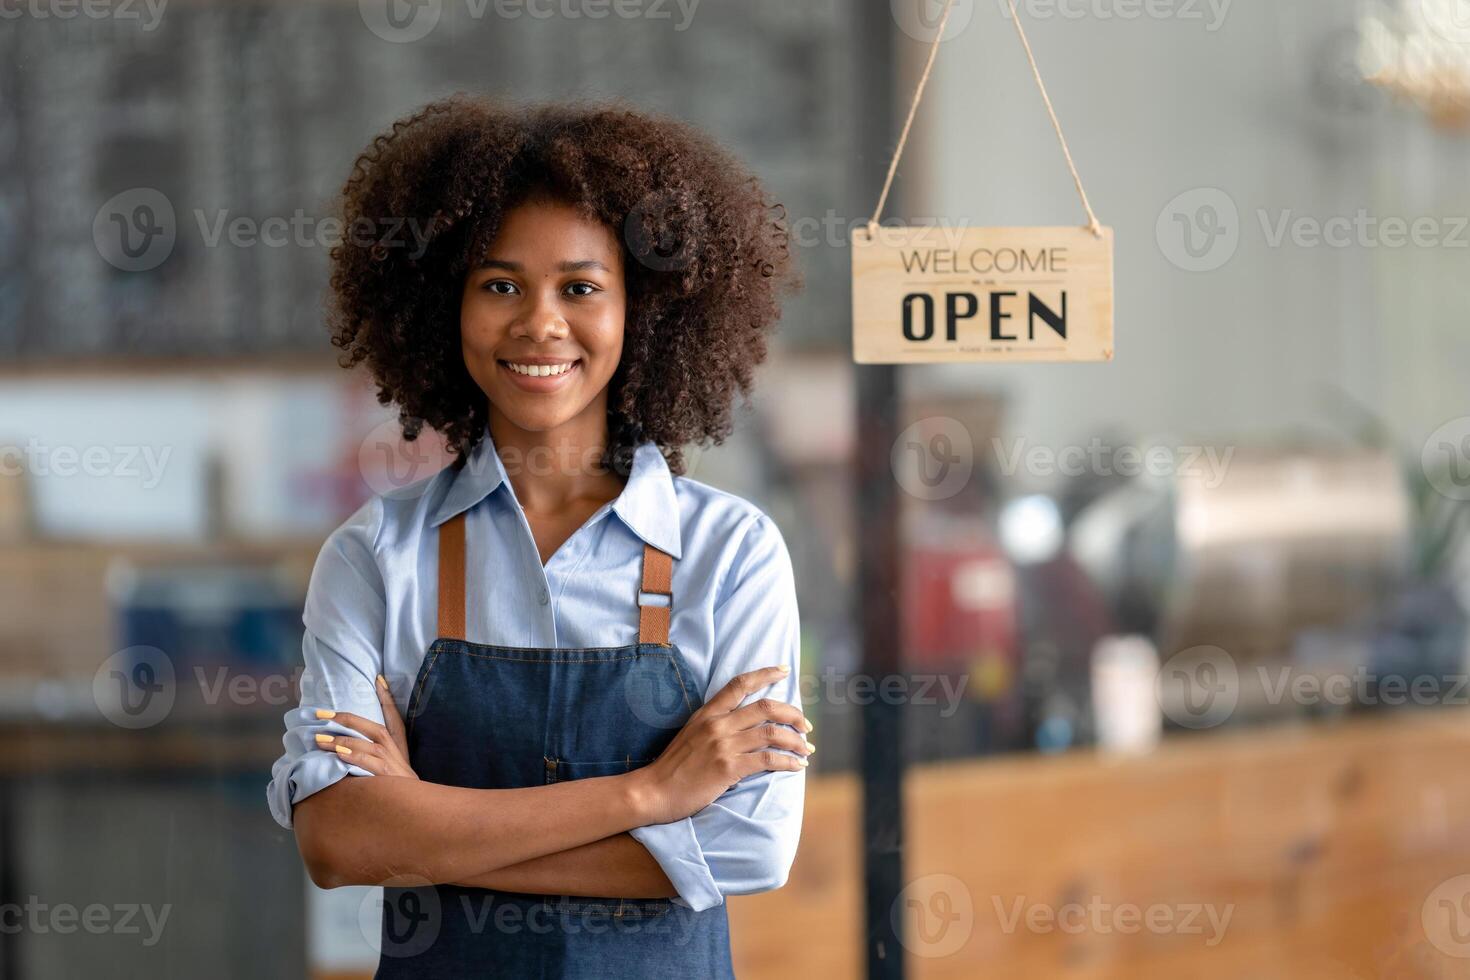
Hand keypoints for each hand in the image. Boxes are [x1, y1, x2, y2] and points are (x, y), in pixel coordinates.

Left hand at [312, 675, 418, 778]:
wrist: (413, 807)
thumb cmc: (396, 785)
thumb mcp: (392, 762)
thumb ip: (373, 748)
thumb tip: (351, 735)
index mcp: (398, 743)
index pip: (394, 716)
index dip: (387, 697)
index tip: (378, 679)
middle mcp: (395, 750)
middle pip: (373, 727)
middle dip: (346, 719)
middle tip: (322, 715)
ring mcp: (391, 763)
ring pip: (365, 746)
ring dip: (341, 741)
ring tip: (319, 739)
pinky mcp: (387, 777)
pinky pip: (367, 764)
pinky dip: (353, 757)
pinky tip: (338, 754)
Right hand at [630, 665, 810, 824]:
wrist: (653, 791)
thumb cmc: (673, 767)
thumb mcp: (691, 734)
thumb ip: (716, 726)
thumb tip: (745, 728)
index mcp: (707, 712)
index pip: (740, 684)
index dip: (765, 674)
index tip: (784, 671)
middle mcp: (717, 724)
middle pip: (766, 708)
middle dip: (793, 714)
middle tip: (806, 726)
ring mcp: (723, 745)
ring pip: (771, 734)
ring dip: (795, 741)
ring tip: (807, 750)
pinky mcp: (728, 767)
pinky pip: (767, 760)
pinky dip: (788, 762)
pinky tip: (796, 766)